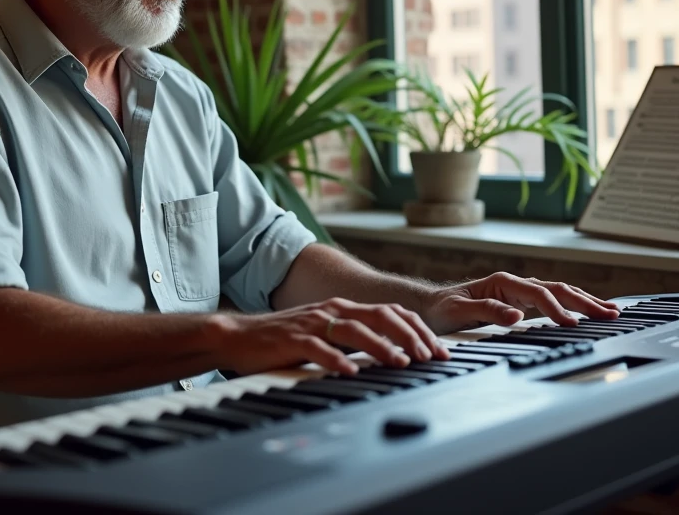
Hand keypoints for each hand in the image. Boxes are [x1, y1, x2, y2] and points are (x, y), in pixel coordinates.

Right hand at [213, 297, 445, 375]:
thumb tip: (394, 353)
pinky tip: (351, 370)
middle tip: (430, 356)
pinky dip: (337, 359)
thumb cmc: (285, 339)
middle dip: (410, 336)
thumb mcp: (327, 334)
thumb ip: (356, 339)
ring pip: (355, 329)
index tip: (439, 349)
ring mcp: (312, 323)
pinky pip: (319, 348)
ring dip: (381, 346)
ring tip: (400, 362)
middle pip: (380, 316)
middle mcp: (332, 310)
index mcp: (343, 308)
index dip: (418, 329)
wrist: (239, 336)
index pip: (391, 312)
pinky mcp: (292, 339)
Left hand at [421, 272, 620, 333]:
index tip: (571, 324)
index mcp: (502, 283)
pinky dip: (573, 304)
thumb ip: (487, 312)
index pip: (538, 294)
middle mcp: (515, 283)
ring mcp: (520, 291)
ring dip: (585, 301)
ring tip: (610, 310)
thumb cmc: (442, 309)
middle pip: (556, 289)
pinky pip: (553, 299)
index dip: (556, 309)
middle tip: (610, 314)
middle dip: (584, 301)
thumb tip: (518, 316)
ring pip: (559, 292)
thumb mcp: (458, 311)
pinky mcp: (521, 301)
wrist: (431, 306)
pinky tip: (587, 310)